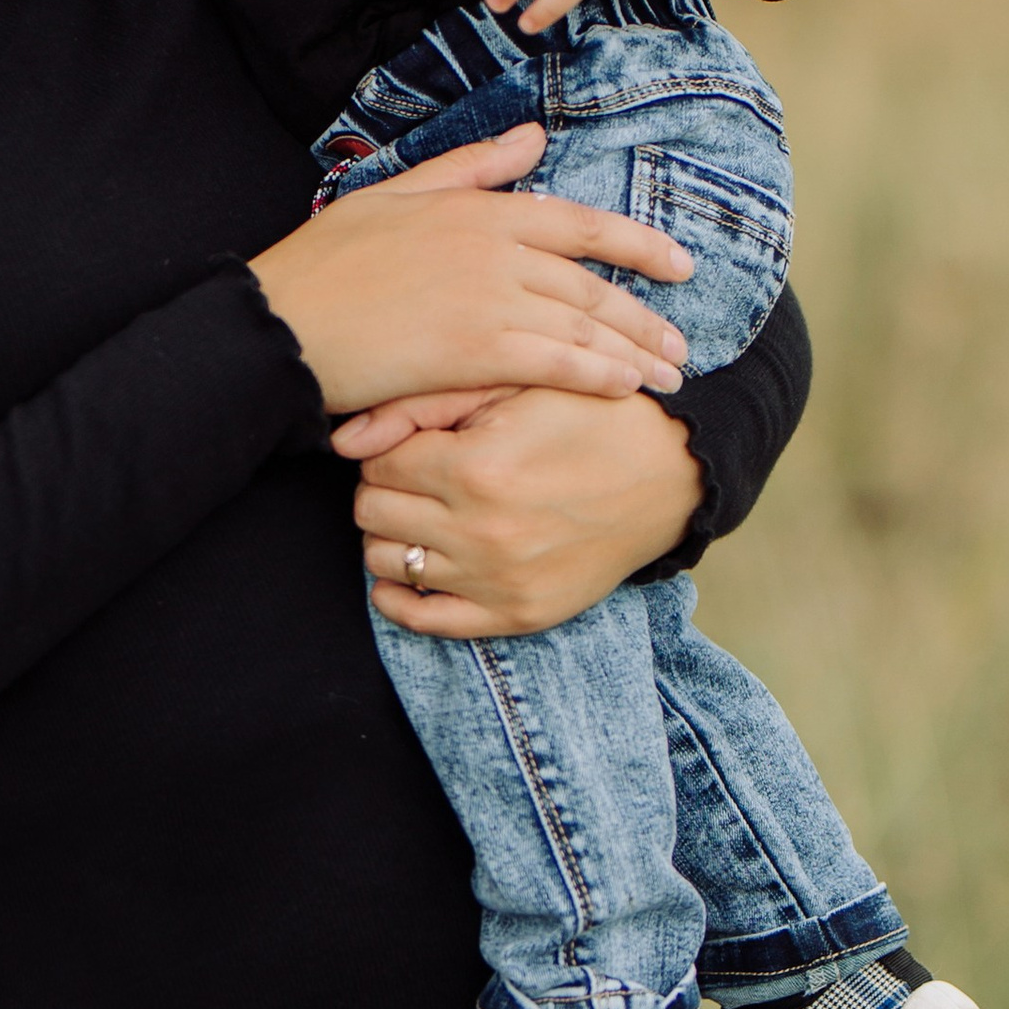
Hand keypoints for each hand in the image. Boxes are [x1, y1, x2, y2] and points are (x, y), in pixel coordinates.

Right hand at [248, 125, 692, 413]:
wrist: (278, 322)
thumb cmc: (324, 262)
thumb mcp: (394, 194)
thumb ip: (469, 168)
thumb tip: (532, 138)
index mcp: (476, 208)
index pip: (578, 223)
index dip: (637, 245)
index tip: (680, 265)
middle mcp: (492, 247)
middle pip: (591, 281)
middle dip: (644, 314)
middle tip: (681, 343)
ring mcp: (486, 298)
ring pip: (582, 323)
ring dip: (633, 351)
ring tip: (669, 375)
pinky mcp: (473, 350)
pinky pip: (554, 362)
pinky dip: (596, 375)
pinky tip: (626, 391)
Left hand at [355, 384, 700, 638]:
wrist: (667, 477)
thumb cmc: (585, 418)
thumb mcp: (510, 388)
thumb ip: (422, 405)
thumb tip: (341, 441)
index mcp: (476, 468)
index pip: (376, 464)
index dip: (388, 447)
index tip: (414, 441)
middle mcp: (481, 532)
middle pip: (371, 513)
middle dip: (383, 488)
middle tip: (414, 474)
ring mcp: (497, 581)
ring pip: (385, 563)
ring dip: (391, 535)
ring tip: (423, 512)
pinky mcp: (516, 615)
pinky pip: (423, 619)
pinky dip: (399, 596)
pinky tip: (409, 568)